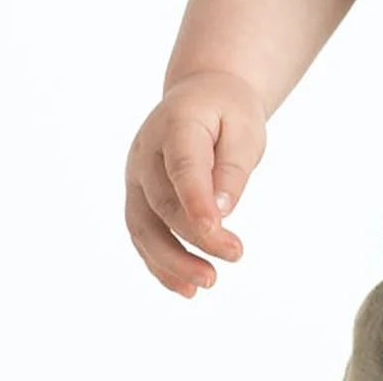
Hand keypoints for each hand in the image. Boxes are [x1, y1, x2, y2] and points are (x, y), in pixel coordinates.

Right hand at [124, 70, 266, 296]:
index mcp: (176, 123)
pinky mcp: (137, 198)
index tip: (216, 228)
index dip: (195, 200)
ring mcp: (136, 177)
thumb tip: (222, 212)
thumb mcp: (246, 125)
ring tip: (208, 282)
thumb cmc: (227, 110)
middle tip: (236, 253)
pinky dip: (161, 264)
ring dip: (173, 261)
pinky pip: (143, 236)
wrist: (201, 95)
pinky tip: (186, 287)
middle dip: (198, 235)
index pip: (183, 166)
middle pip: (165, 202)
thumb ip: (233, 166)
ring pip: (145, 228)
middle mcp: (146, 153)